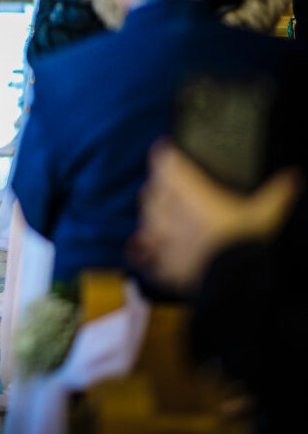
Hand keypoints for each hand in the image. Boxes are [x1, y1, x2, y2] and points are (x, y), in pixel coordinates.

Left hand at [135, 141, 302, 290]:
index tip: (162, 148)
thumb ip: (278, 194)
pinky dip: (143, 248)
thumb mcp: (268, 216)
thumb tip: (294, 176)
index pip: (170, 166)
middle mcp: (173, 214)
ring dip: (150, 212)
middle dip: (157, 184)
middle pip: (153, 190)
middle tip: (163, 181)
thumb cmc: (249, 245)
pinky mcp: (163, 265)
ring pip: (147, 217)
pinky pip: (145, 252)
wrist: (235, 284)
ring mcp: (165, 240)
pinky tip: (141, 246)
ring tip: (157, 211)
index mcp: (196, 196)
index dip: (164, 156)